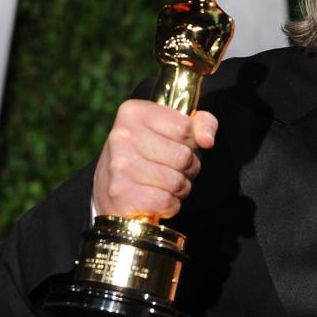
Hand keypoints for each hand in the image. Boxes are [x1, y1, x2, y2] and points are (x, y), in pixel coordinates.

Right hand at [93, 100, 217, 218]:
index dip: (190, 142)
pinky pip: (166, 201)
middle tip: (171, 168)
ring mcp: (119, 165)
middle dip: (187, 167)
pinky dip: (169, 204)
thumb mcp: (174, 130)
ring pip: (176, 181)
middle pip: (183, 156)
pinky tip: (155, 198)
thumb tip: (207, 140)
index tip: (177, 145)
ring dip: (179, 187)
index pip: (185, 127)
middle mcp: (122, 136)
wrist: (110, 187)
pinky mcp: (121, 194)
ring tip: (163, 183)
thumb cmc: (150, 154)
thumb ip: (202, 124)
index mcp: (135, 112)